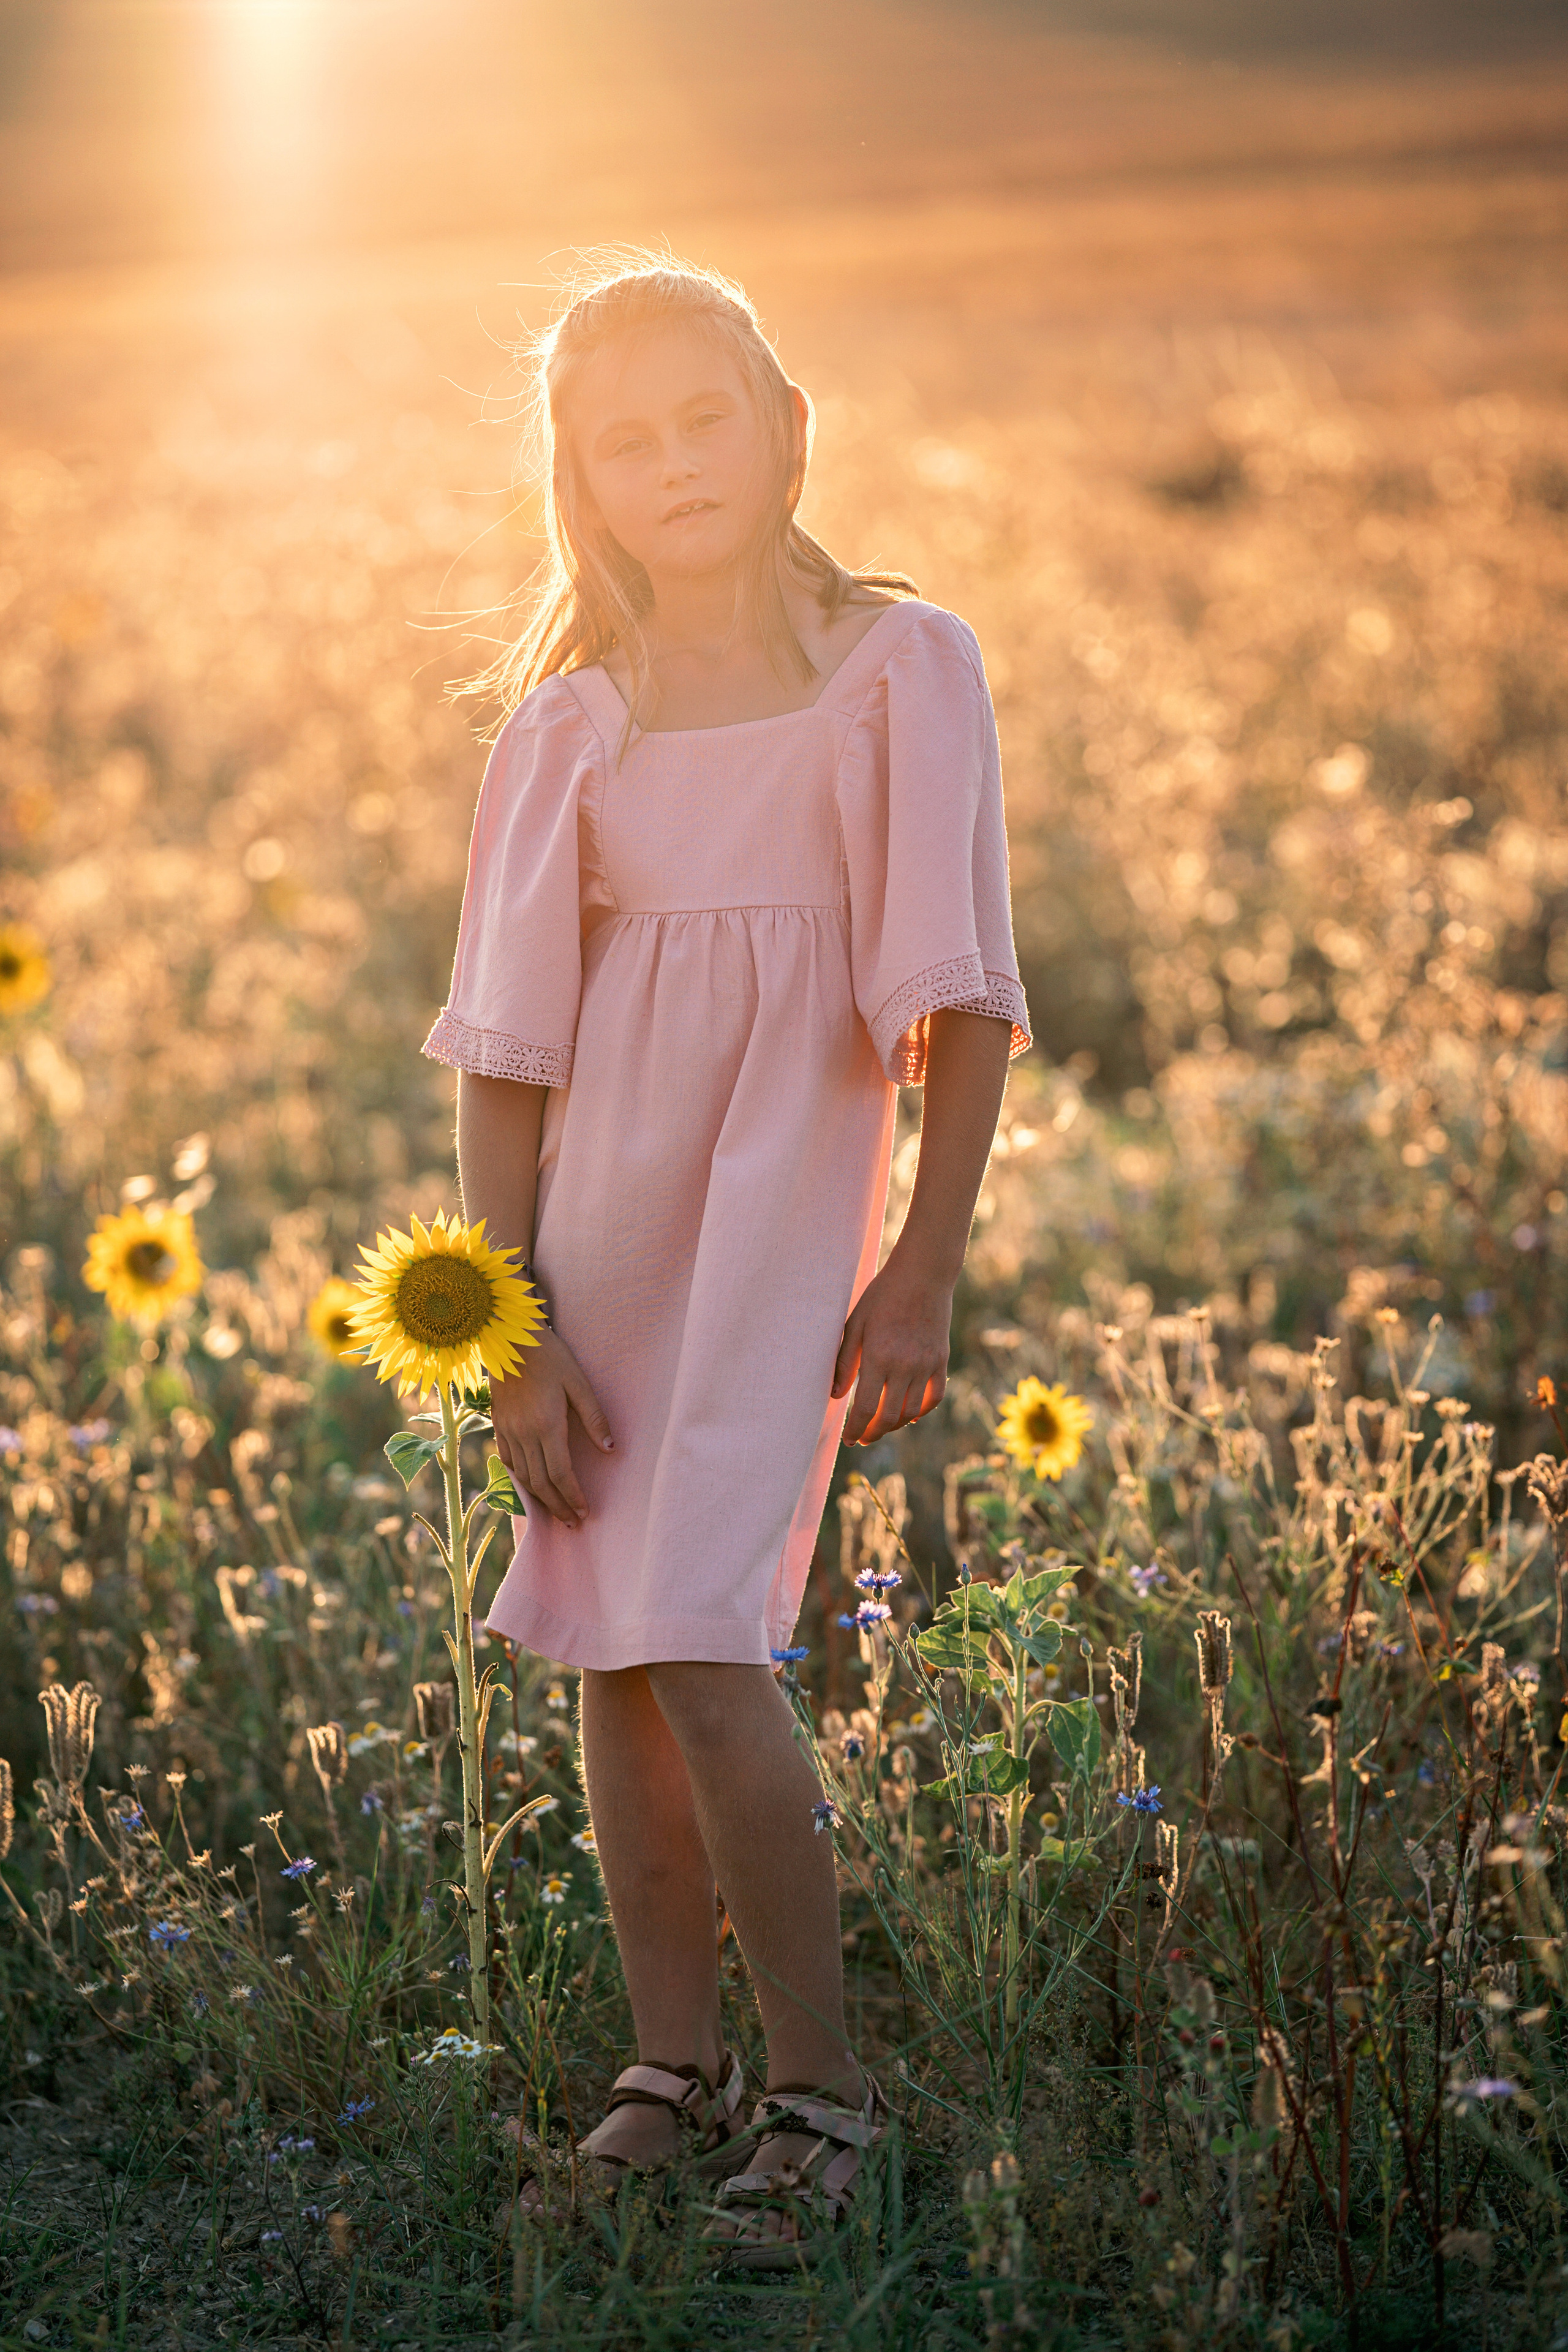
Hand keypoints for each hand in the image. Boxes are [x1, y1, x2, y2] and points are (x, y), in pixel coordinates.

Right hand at [489, 1329, 613, 1525]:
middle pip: (541, 1482)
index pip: (560, 1474)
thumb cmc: (550, 1357)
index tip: (584, 1513)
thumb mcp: (579, 1383)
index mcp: (546, 1425)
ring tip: (555, 1511)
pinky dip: (520, 1478)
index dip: (572, 1497)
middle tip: (573, 1523)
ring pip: (523, 1475)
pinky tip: (531, 1485)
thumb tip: (611, 1448)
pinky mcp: (498, 1424)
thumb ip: (594, 1418)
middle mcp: (524, 1433)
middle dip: (558, 1506)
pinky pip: (508, 1460)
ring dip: (540, 1498)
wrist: (509, 1339)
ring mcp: (508, 1430)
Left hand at [831, 1252, 952, 1445]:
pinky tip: (909, 1414)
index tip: (849, 1439)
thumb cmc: (882, 1296)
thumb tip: (835, 1395)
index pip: (865, 1408)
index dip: (856, 1428)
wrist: (922, 1275)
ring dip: (895, 1425)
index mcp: (878, 1357)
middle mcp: (904, 1366)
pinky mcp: (941, 1360)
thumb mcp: (855, 1324)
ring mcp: (926, 1365)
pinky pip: (934, 1397)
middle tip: (863, 1438)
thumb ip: (845, 1362)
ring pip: (912, 1412)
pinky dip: (921, 1411)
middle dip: (873, 1432)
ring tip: (882, 1425)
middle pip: (889, 1417)